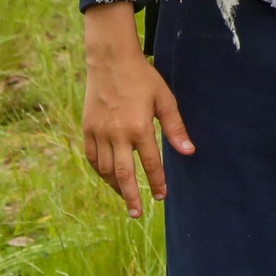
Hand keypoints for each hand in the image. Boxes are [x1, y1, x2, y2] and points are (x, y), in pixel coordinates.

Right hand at [81, 1, 190, 217]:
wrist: (110, 61)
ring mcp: (99, 133)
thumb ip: (175, 127)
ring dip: (115, 186)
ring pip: (104, 170)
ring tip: (126, 196)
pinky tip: (108, 177)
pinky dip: (99, 171)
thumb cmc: (143, 78)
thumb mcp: (164, 99)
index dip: (157, 182)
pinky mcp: (87, 129)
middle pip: (123, 175)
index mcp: (139, 127)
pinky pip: (91, 158)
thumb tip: (188, 152)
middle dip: (131, 197)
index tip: (163, 196)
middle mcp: (117, 134)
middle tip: (137, 214)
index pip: (150, 163)